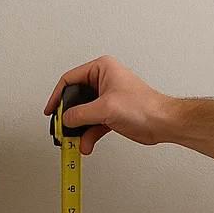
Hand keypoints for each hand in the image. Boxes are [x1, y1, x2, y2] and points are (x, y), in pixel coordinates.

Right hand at [43, 56, 174, 155]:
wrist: (163, 123)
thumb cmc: (145, 106)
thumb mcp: (105, 108)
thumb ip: (80, 114)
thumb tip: (65, 119)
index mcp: (102, 69)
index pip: (69, 79)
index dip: (57, 96)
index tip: (51, 110)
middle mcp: (103, 80)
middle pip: (75, 98)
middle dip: (69, 117)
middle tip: (62, 128)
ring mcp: (107, 98)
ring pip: (83, 114)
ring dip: (79, 130)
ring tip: (74, 141)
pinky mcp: (111, 113)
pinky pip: (93, 124)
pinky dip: (88, 135)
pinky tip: (86, 144)